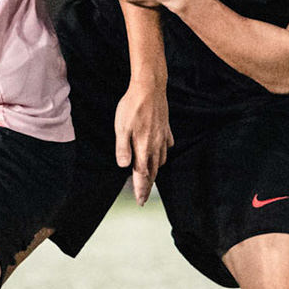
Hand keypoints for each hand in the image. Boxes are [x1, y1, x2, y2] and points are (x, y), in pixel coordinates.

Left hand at [114, 80, 172, 203]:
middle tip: (144, 198)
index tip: (140, 201)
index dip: (141, 189)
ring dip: (155, 172)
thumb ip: (123, 148)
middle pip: (153, 171)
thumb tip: (123, 166)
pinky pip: (166, 146)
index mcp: (144, 147)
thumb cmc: (133, 106)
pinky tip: (160, 153)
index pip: (143, 175)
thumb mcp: (121, 127)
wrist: (150, 87)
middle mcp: (156, 145)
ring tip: (150, 178)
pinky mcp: (166, 128)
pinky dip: (162, 154)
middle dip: (148, 186)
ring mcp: (163, 137)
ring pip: (160, 160)